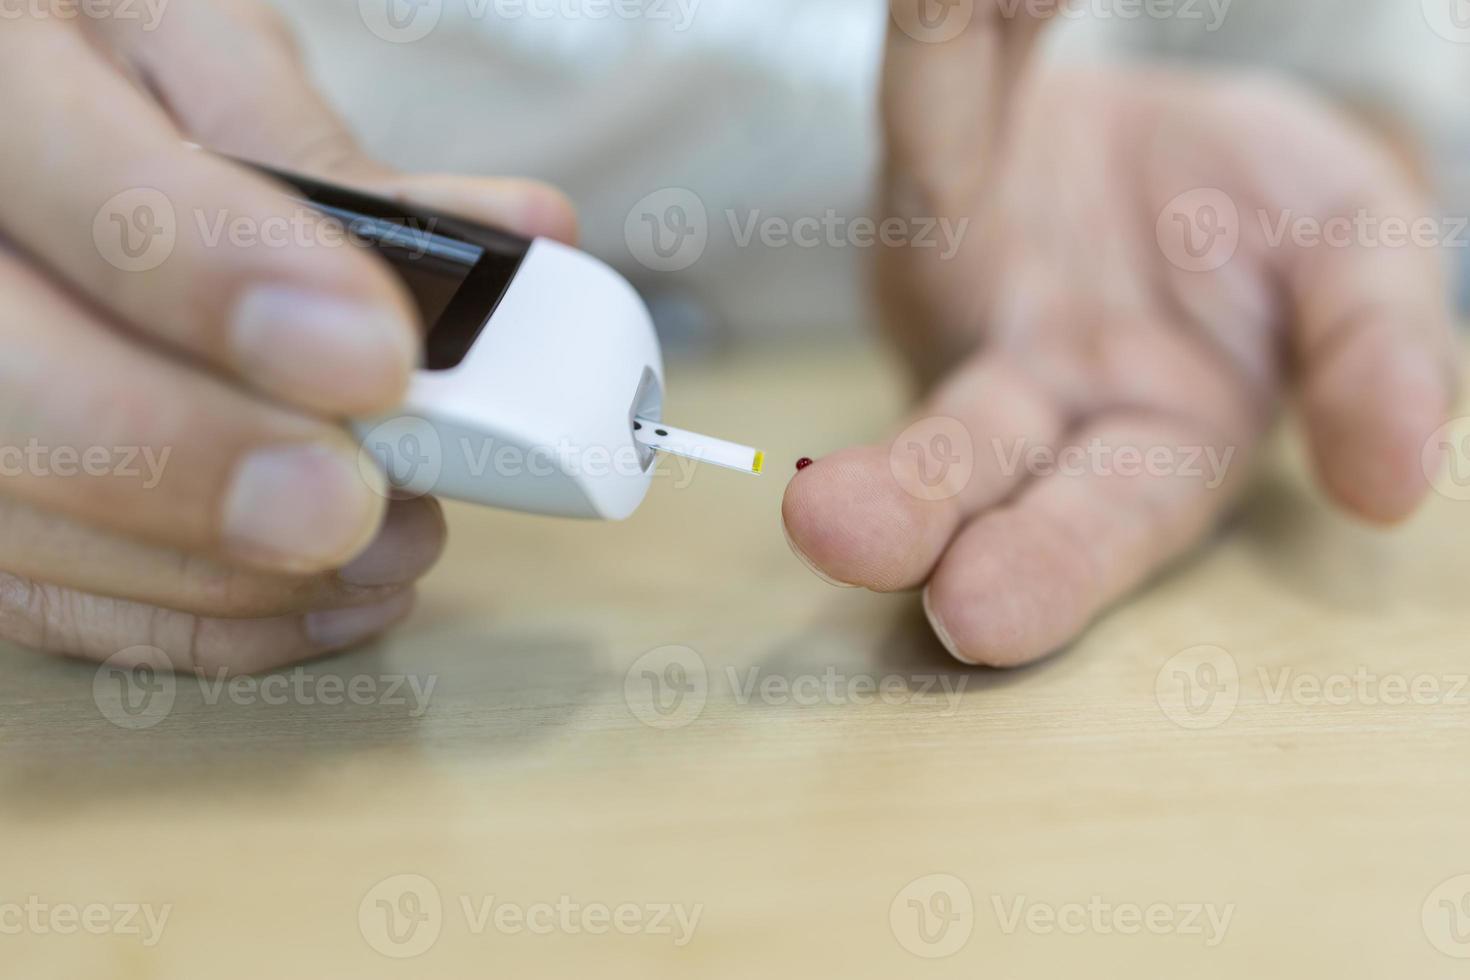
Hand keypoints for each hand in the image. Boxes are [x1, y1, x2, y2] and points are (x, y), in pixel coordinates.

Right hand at [0, 0, 574, 672]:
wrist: (11, 118)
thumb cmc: (103, 71)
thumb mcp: (192, 50)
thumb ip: (324, 156)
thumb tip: (514, 233)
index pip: (89, 195)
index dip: (225, 282)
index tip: (373, 355)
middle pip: (17, 390)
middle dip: (205, 461)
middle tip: (359, 502)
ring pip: (30, 524)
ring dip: (226, 570)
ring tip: (387, 546)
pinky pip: (47, 599)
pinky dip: (197, 623)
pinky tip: (323, 600)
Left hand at [782, 5, 1458, 666]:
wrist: (1184, 156)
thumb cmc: (1269, 240)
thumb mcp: (1353, 278)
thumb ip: (1372, 358)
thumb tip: (1394, 479)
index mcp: (1154, 440)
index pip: (1102, 518)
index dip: (1052, 569)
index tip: (980, 614)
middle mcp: (1035, 390)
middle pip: (968, 456)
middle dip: (912, 502)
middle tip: (841, 533)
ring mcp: (962, 289)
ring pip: (896, 280)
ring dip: (857, 346)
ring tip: (807, 432)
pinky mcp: (928, 186)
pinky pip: (940, 106)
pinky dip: (955, 44)